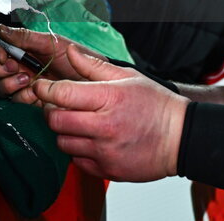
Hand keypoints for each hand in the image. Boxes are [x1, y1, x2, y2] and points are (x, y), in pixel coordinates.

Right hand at [0, 25, 92, 101]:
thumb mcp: (50, 43)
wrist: (93, 82)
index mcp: (25, 50)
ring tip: (27, 79)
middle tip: (15, 67)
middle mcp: (22, 67)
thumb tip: (1, 28)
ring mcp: (25, 85)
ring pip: (2, 87)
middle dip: (1, 69)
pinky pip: (15, 101)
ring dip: (9, 83)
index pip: (1, 51)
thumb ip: (25, 37)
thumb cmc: (76, 58)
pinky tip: (34, 93)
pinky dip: (21, 96)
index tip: (5, 55)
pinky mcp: (31, 101)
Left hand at [34, 45, 188, 181]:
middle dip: (52, 111)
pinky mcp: (107, 171)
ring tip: (79, 124)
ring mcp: (105, 152)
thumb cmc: (156, 105)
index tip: (41, 87)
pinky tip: (91, 140)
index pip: (61, 94)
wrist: (181, 138)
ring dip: (64, 133)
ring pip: (62, 143)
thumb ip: (93, 66)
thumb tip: (71, 52)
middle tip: (61, 106)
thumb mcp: (128, 77)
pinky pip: (77, 162)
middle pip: (55, 121)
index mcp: (109, 99)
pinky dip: (78, 151)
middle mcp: (104, 127)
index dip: (45, 89)